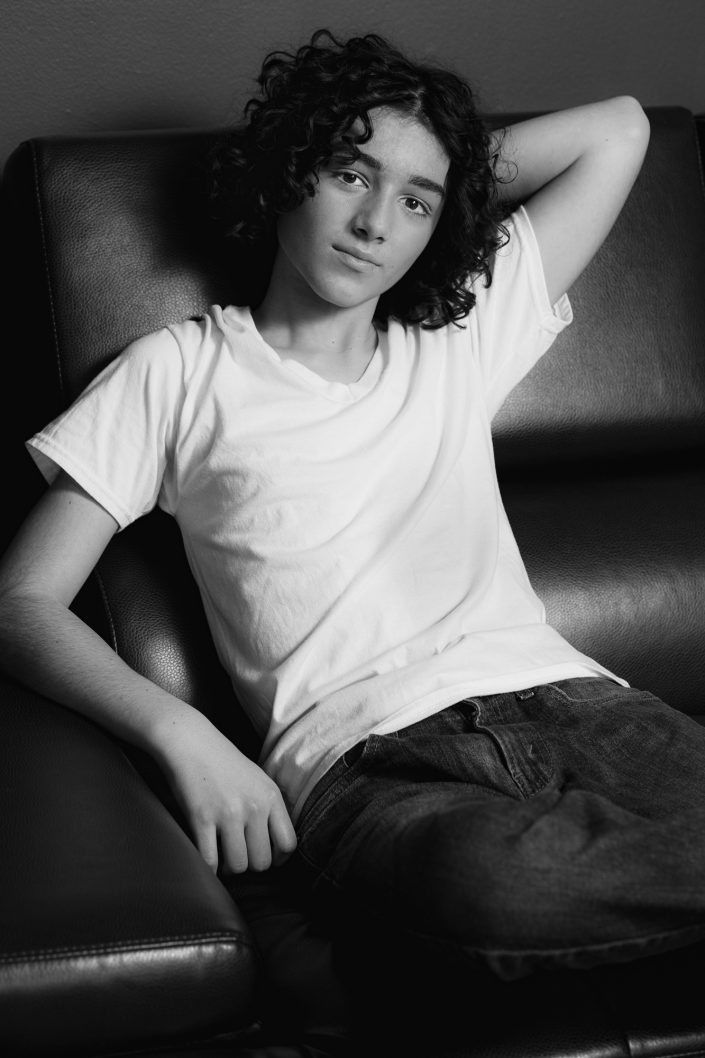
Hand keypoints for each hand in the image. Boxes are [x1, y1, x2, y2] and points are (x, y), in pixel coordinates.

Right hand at [154, 709, 296, 874]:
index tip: (264, 856)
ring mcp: (229, 813)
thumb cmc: (222, 762)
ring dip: (228, 867)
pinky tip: (205, 856)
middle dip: (249, 864)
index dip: (277, 859)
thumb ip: (268, 808)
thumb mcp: (257, 779)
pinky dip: (207, 867)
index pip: (288, 844)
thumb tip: (276, 847)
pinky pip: (210, 862)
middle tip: (237, 853)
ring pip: (238, 866)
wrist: (190, 741)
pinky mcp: (202, 818)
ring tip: (221, 853)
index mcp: (271, 795)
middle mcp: (254, 806)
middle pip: (262, 862)